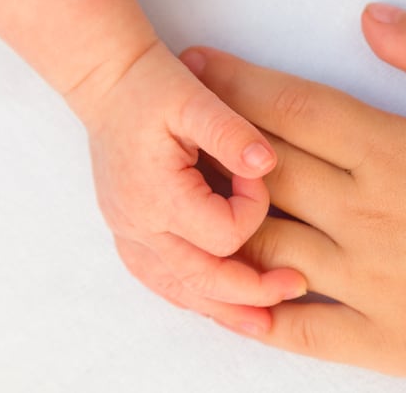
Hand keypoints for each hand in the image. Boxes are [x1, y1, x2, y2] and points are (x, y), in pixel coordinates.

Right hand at [81, 42, 305, 331]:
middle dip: (253, 289)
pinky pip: (163, 282)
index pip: (223, 234)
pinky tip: (222, 305)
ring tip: (264, 320)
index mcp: (155, 195)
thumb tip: (266, 163)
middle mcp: (137, 225)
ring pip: (180, 292)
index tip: (256, 174)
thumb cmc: (152, 88)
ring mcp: (129, 235)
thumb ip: (230, 131)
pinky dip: (195, 296)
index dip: (253, 210)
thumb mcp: (195, 97)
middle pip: (203, 281)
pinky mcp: (131, 235)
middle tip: (296, 286)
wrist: (110, 85)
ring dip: (224, 307)